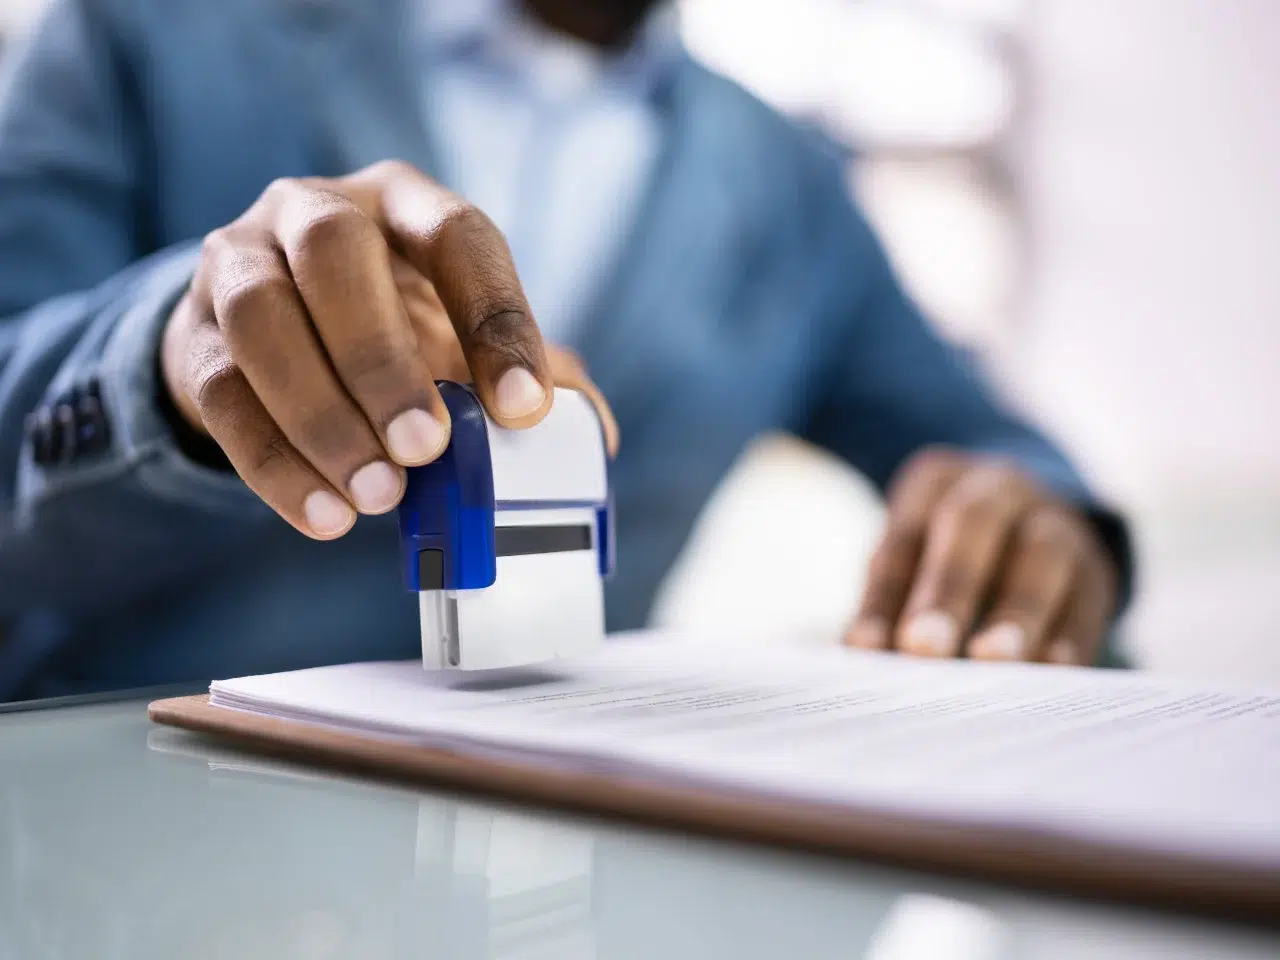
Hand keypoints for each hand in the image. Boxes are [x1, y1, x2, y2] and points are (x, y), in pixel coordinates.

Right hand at [162, 160, 615, 539]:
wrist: (271, 334)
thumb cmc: (392, 327)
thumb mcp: (460, 335)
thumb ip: (531, 377)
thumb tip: (594, 433)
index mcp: (402, 203)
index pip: (457, 236)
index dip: (495, 319)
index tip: (525, 409)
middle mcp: (311, 212)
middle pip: (332, 251)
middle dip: (381, 355)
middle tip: (426, 446)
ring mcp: (237, 265)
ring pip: (260, 319)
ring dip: (321, 415)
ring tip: (379, 494)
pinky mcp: (191, 336)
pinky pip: (220, 393)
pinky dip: (274, 463)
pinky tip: (328, 517)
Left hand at [843, 450, 1117, 665]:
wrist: (1026, 522)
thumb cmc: (941, 551)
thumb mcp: (908, 556)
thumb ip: (888, 603)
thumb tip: (865, 658)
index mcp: (937, 480)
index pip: (905, 534)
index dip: (884, 594)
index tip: (865, 648)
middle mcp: (1000, 488)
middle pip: (973, 523)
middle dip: (947, 587)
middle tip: (923, 647)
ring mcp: (1056, 522)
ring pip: (1043, 555)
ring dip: (1016, 612)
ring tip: (991, 662)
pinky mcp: (1096, 570)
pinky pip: (1087, 599)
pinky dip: (1069, 637)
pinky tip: (1049, 673)